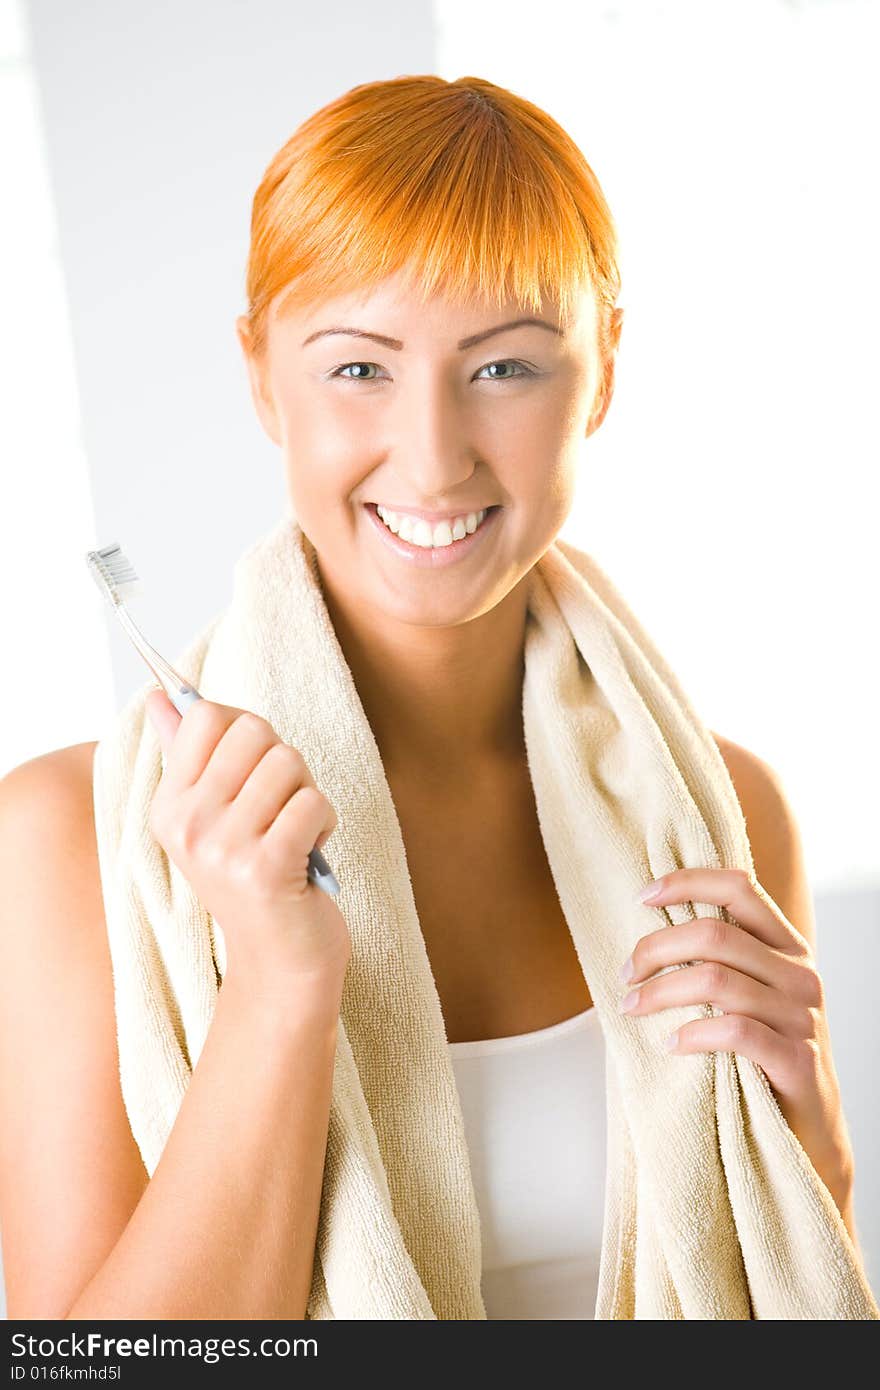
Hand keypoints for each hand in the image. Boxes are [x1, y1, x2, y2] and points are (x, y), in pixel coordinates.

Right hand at [144, 688, 350, 988]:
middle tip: (279, 808)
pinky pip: (312, 802)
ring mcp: (223, 848)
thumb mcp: (212, 817)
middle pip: (254, 731)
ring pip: (288, 763)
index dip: (248, 730)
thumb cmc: (254, 877)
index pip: (207, 716)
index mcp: (168, 806)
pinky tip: (309, 854)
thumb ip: (188, 753)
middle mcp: (187, 825)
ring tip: (293, 834)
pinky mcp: (265, 868)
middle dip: (284, 762)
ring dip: (307, 794)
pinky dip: (325, 822)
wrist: (280, 960)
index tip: (254, 770)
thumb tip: (159, 695)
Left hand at [620, 868, 853, 1210]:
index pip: (739, 887)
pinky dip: (694, 1033)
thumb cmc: (760, 1058)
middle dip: (656, 949)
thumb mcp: (746, 998)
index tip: (641, 896)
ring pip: (716, 981)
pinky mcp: (798, 1061)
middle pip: (715, 934)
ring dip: (660, 992)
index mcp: (787, 946)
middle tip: (626, 975)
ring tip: (633, 1008)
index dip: (686, 881)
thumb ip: (718, 961)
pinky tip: (671, 1044)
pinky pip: (736, 1031)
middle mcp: (800, 973)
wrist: (808, 1135)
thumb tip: (646, 930)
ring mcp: (802, 1017)